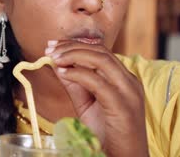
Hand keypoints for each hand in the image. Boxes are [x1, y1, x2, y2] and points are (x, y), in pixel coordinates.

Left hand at [45, 40, 147, 156]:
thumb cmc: (107, 134)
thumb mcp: (86, 104)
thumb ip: (74, 83)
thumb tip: (56, 64)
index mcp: (124, 79)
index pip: (100, 51)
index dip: (75, 44)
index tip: (53, 45)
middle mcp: (130, 82)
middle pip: (101, 51)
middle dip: (72, 47)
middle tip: (49, 49)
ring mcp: (129, 93)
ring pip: (102, 60)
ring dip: (74, 55)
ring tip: (54, 58)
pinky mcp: (123, 107)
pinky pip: (98, 83)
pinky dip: (78, 74)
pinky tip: (63, 73)